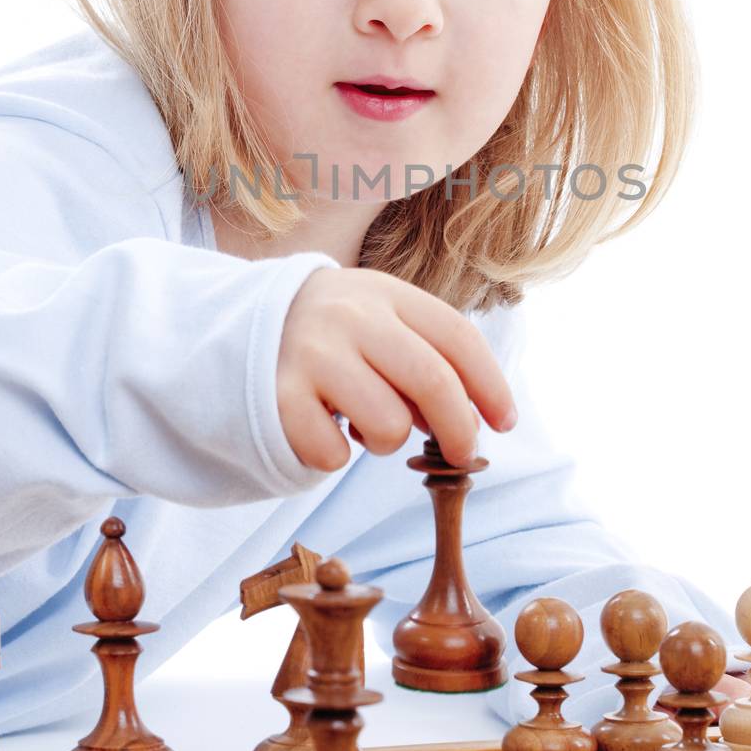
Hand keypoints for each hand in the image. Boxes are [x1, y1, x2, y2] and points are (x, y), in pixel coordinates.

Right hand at [277, 267, 516, 472]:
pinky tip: (325, 428)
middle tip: (463, 453)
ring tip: (365, 423)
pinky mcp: (278, 397)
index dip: (491, 386)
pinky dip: (337, 455)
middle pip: (433, 382)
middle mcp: (351, 317)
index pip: (458, 338)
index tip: (505, 422)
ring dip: (387, 441)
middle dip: (460, 430)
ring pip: (388, 426)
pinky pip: (333, 454)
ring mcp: (312, 355)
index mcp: (387, 294)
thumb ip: (429, 357)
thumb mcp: (383, 320)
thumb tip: (472, 421)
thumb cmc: (338, 332)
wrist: (245, 321)